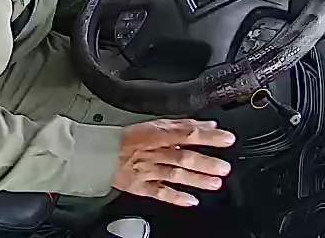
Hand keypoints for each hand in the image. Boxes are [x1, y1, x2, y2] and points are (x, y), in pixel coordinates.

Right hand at [111, 118, 234, 206]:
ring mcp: (147, 170)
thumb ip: (183, 124)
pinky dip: (175, 197)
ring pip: (174, 174)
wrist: (99, 152)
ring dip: (196, 179)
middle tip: (224, 167)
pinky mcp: (140, 185)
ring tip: (215, 183)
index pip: (186, 133)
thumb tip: (208, 125)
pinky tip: (190, 200)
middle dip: (205, 163)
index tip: (226, 139)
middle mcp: (154, 152)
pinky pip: (159, 192)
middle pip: (182, 156)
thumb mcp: (155, 124)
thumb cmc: (127, 137)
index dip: (208, 136)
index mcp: (156, 134)